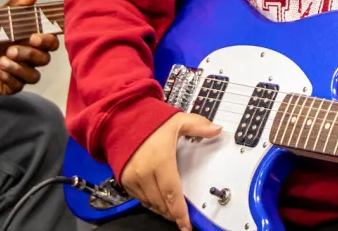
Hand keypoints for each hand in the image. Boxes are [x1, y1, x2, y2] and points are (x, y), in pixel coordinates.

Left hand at [0, 0, 59, 94]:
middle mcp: (29, 58)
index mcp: (30, 41)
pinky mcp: (9, 86)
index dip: (47, 41)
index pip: (51, 43)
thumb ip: (15, 8)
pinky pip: (18, 86)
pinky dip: (8, 77)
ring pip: (34, 76)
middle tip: (10, 49)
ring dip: (19, 68)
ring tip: (1, 60)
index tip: (33, 37)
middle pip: (44, 59)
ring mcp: (20, 73)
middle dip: (29, 54)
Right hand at [120, 112, 220, 230]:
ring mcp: (132, 177)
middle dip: (172, 213)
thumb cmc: (149, 120)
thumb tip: (217, 130)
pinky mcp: (123, 179)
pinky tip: (156, 200)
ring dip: (161, 208)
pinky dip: (149, 201)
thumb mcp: (177, 120)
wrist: (120, 117)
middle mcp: (144, 173)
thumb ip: (198, 126)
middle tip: (182, 219)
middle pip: (161, 203)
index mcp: (160, 161)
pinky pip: (138, 198)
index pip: (173, 194)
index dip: (180, 213)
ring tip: (170, 210)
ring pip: (150, 203)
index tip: (186, 225)